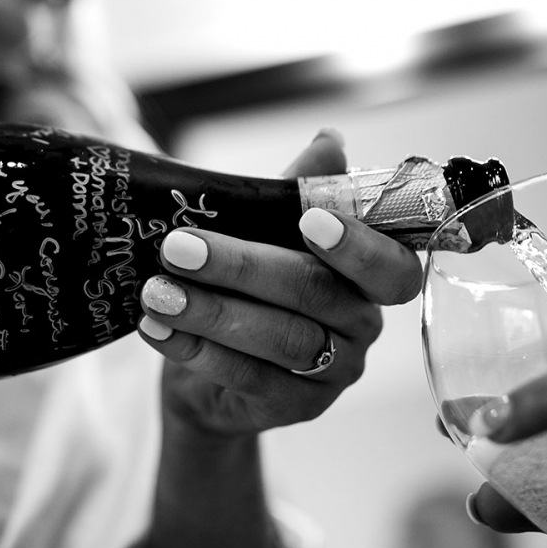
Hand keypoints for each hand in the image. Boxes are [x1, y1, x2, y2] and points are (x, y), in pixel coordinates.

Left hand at [138, 131, 421, 436]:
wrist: (205, 364)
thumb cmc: (246, 283)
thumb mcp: (265, 230)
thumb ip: (296, 192)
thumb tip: (330, 139)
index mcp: (370, 278)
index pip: (391, 267)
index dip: (356, 245)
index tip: (308, 219)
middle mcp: (363, 326)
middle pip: (314, 294)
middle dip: (241, 265)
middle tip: (177, 246)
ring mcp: (334, 373)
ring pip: (279, 339)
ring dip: (210, 311)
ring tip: (156, 291)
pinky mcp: (295, 408)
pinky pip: (248, 379)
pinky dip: (196, 350)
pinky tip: (155, 327)